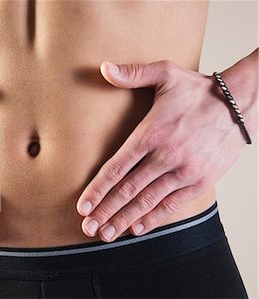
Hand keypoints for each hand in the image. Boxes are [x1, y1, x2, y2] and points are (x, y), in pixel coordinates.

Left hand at [77, 60, 248, 241]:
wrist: (241, 104)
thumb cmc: (198, 90)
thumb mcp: (166, 74)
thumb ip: (133, 74)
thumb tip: (103, 68)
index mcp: (152, 133)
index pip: (117, 168)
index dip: (97, 189)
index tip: (82, 206)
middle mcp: (166, 156)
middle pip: (128, 190)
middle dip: (105, 211)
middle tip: (87, 228)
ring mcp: (184, 171)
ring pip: (148, 201)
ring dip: (124, 220)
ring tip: (106, 235)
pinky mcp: (200, 181)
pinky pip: (172, 205)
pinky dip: (154, 218)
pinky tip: (137, 228)